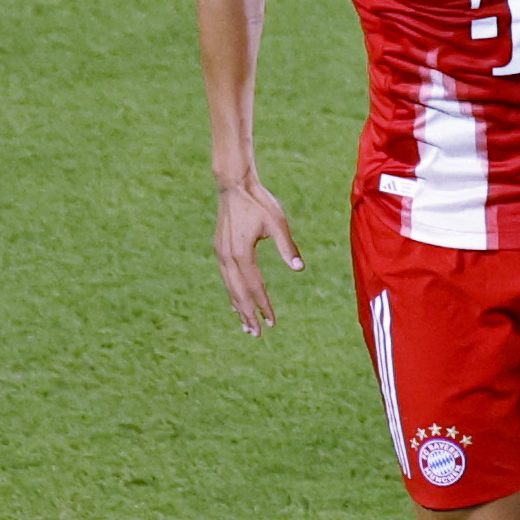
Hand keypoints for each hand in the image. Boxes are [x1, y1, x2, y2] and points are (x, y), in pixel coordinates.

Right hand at [214, 179, 302, 334]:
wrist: (234, 184)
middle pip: (238, 293)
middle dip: (247, 314)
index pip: (255, 287)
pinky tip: (236, 302)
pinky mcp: (219, 248)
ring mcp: (220, 253)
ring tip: (245, 326)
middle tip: (256, 335)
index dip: (264, 306)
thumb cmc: (259, 202)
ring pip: (229, 287)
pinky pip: (226, 277)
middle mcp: (227, 257)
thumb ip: (288, 247)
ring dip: (237, 307)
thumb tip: (300, 269)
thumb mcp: (278, 223)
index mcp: (242, 253)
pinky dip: (231, 292)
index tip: (272, 322)